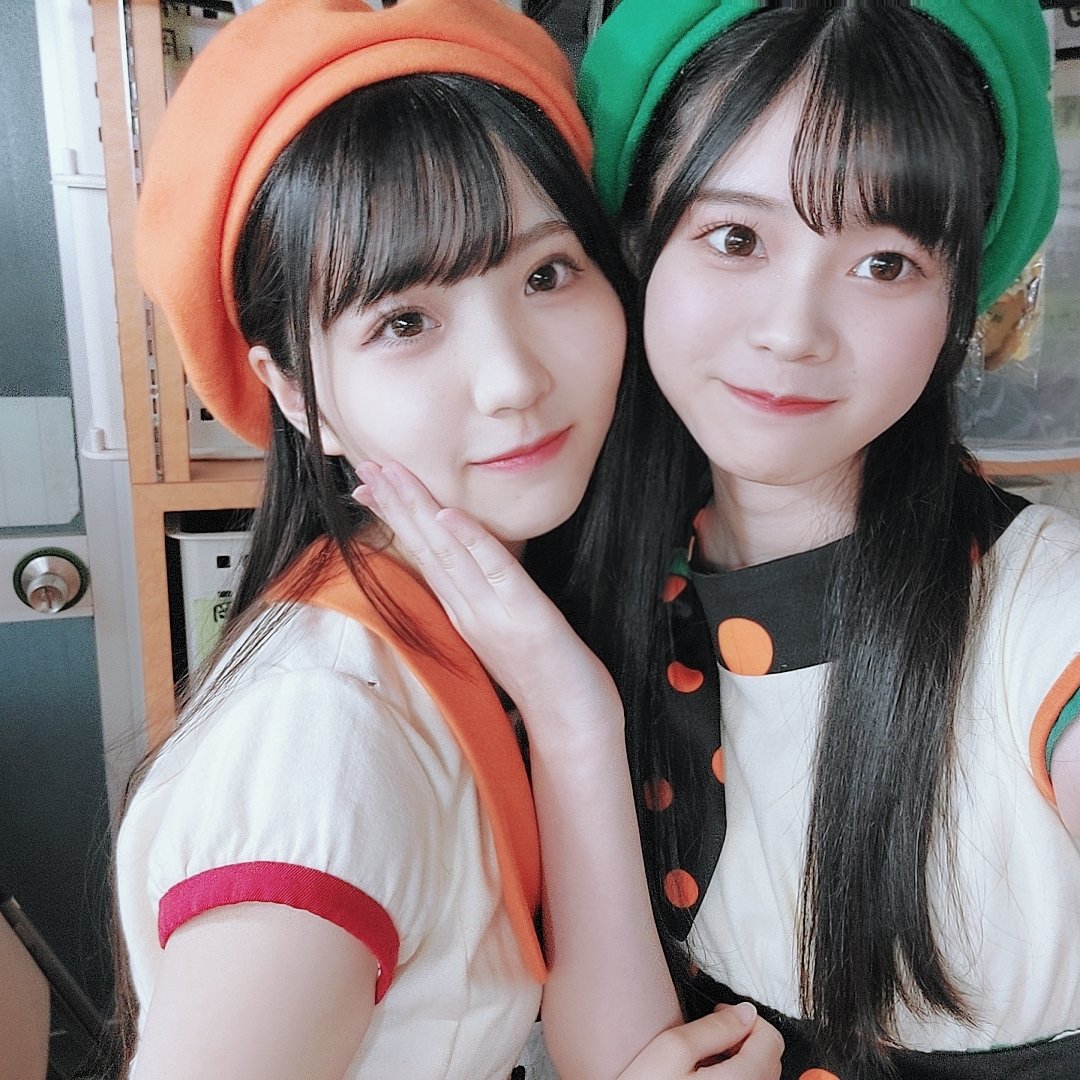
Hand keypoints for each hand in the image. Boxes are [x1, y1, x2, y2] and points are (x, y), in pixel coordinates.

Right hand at [353, 462, 622, 752]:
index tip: (366, 484)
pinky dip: (471, 541)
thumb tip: (464, 572)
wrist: (575, 727)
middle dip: (394, 504)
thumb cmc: (545, 680)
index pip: (422, 556)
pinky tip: (448, 514)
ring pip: (448, 554)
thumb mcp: (504, 634)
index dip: (394, 517)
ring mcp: (495, 616)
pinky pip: (496, 573)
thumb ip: (480, 603)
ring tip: (391, 475)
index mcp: (463, 613)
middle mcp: (470, 612)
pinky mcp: (529, 619)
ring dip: (418, 511)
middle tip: (363, 464)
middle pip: (425, 549)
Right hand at [616, 1004, 782, 1079]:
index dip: (746, 1018)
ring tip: (703, 1061)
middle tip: (710, 1036)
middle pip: (769, 1061)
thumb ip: (714, 1027)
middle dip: (743, 1039)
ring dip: (739, 1062)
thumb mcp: (672, 1050)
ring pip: (758, 1079)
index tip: (722, 1013)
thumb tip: (744, 1012)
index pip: (771, 1039)